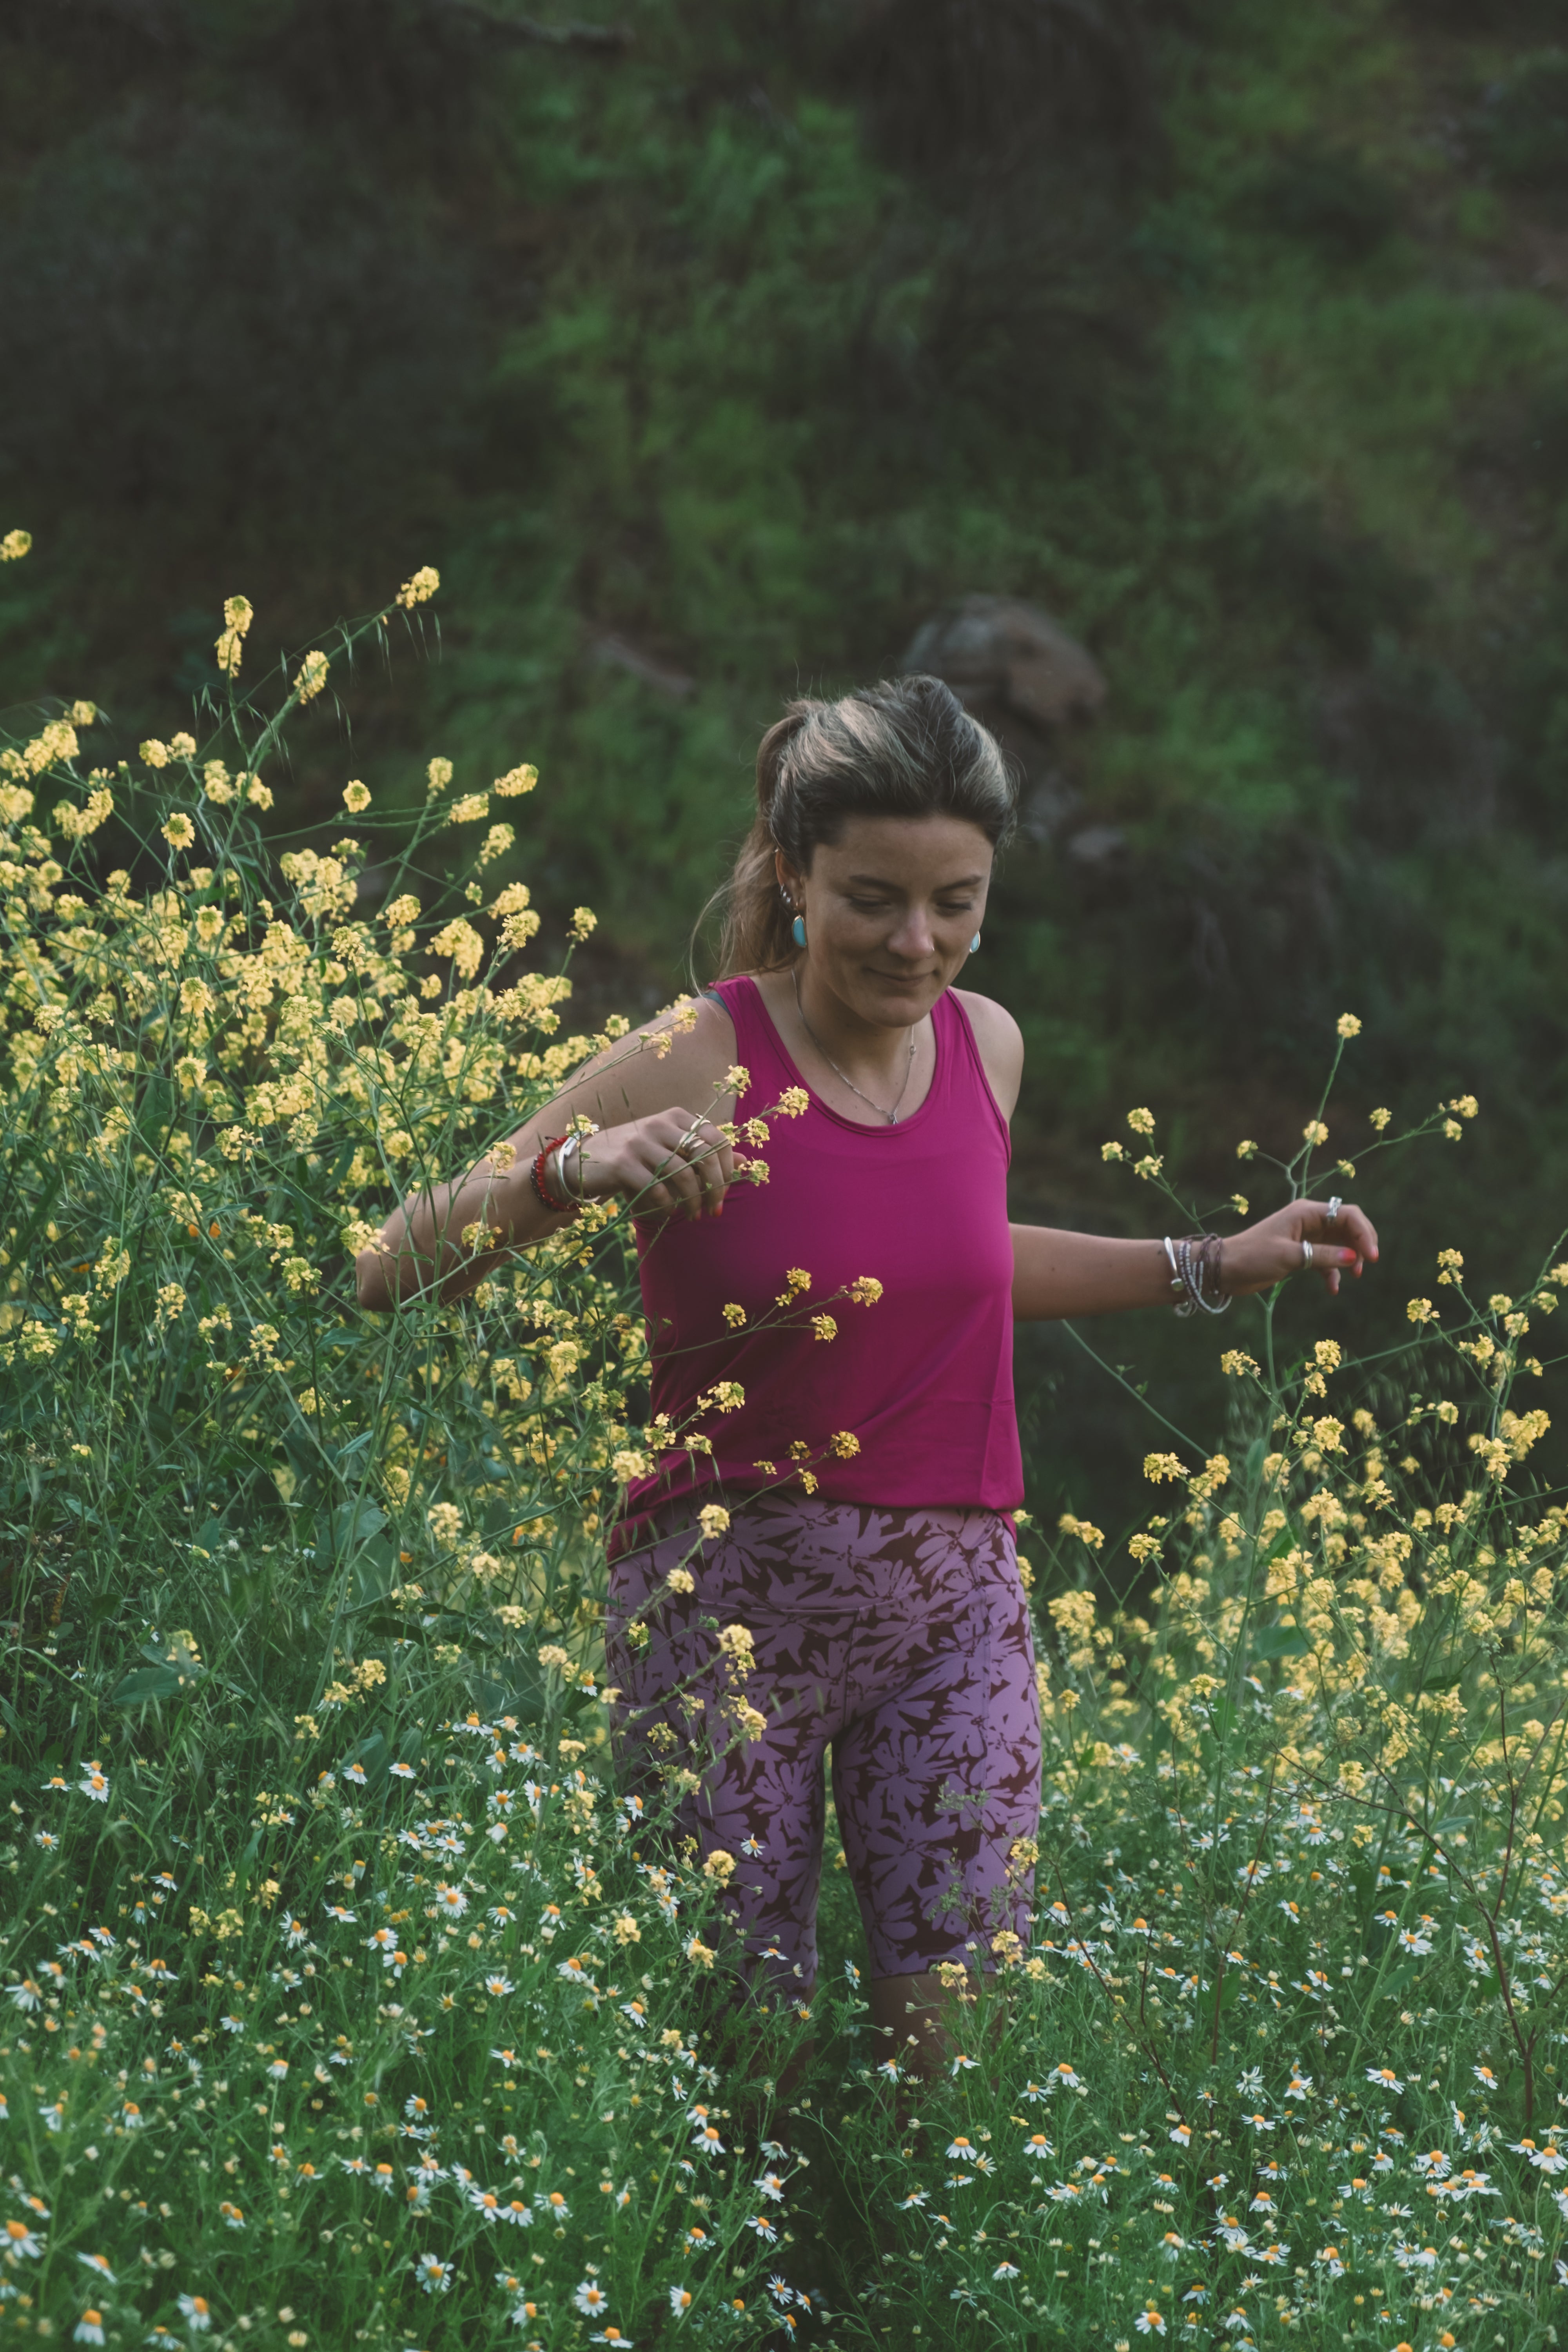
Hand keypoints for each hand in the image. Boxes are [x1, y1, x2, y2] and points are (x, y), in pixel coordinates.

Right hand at [567, 1108, 735, 1220]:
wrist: (585, 1160)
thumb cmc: (635, 1156)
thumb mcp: (671, 1148)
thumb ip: (705, 1153)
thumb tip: (745, 1162)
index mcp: (676, 1116)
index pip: (717, 1138)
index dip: (727, 1169)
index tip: (724, 1194)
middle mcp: (660, 1124)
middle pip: (704, 1156)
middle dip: (715, 1188)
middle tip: (714, 1210)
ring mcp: (640, 1142)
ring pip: (683, 1174)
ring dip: (693, 1201)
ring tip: (692, 1216)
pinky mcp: (623, 1163)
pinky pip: (657, 1189)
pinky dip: (667, 1205)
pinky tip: (667, 1212)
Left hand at [1223, 1197, 1378, 1298]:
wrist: (1224, 1269)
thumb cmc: (1252, 1257)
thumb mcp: (1289, 1257)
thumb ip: (1322, 1256)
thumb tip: (1354, 1258)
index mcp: (1306, 1212)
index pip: (1347, 1214)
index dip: (1364, 1233)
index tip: (1372, 1256)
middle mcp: (1308, 1220)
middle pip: (1347, 1226)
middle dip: (1361, 1243)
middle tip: (1368, 1264)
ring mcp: (1305, 1236)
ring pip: (1340, 1243)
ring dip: (1350, 1258)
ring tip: (1355, 1276)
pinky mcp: (1300, 1253)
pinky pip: (1326, 1259)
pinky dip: (1333, 1273)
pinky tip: (1333, 1289)